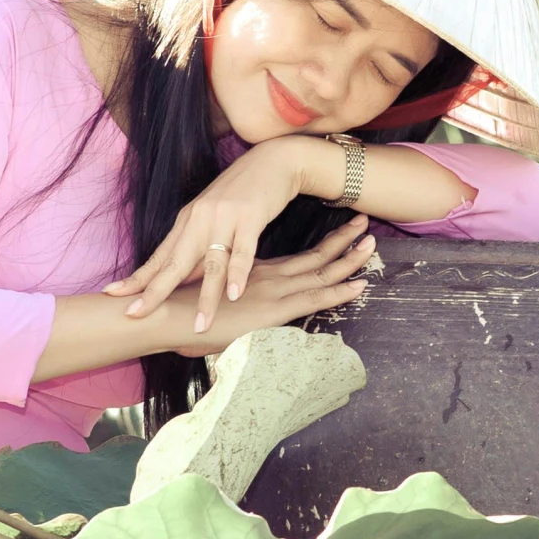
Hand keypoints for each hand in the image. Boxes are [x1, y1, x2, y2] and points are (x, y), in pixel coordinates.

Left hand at [104, 137, 330, 332]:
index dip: (137, 277)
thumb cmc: (243, 194)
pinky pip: (243, 251)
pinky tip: (235, 295)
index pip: (159, 256)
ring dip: (206, 297)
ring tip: (201, 324)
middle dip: (155, 291)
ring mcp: (223, 218)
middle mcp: (199, 219)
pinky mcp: (250, 217)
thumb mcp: (213, 219)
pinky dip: (238, 274)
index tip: (113, 295)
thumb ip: (200, 249)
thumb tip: (184, 283)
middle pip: (174, 262)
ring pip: (211, 264)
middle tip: (136, 314)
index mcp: (187, 221)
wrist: (273, 161)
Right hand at [161, 215, 376, 357]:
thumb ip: (226, 297)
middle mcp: (269, 275)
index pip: (297, 258)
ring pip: (320, 271)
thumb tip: (232, 301)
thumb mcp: (209, 299)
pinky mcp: (272, 308)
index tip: (343, 234)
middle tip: (365, 224)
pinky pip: (314, 299)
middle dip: (342, 241)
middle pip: (314, 256)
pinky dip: (339, 292)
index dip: (322, 247)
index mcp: (257, 272)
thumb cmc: (179, 312)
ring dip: (349, 258)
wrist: (164, 315)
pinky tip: (361, 286)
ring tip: (373, 243)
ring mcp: (273, 290)